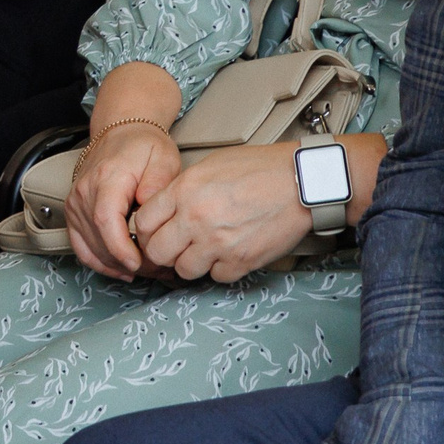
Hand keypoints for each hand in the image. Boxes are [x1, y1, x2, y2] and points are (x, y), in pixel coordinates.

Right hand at [64, 119, 179, 278]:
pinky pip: (80, 246)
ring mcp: (75, 204)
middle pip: (99, 239)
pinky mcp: (74, 212)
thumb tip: (149, 209)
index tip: (139, 262)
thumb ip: (158, 183)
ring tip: (147, 268)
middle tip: (158, 269)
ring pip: (90, 247)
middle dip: (128, 262)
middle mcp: (84, 192)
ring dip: (117, 265)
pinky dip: (99, 262)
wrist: (120, 132)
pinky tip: (121, 268)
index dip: (120, 247)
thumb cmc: (142, 146)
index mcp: (105, 178)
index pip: (105, 220)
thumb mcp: (162, 158)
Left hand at [131, 142, 315, 281]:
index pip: (143, 222)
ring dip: (190, 262)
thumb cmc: (258, 169)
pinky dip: (220, 269)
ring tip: (203, 250)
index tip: (154, 232)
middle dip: (163, 251)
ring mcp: (218, 243)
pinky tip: (228, 253)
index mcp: (184, 191)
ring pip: (184, 270)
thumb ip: (181, 189)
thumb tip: (165, 209)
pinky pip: (217, 277)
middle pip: (157, 252)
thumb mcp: (208, 167)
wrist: (300, 181)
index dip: (146, 230)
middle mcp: (196, 219)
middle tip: (175, 246)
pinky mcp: (241, 261)